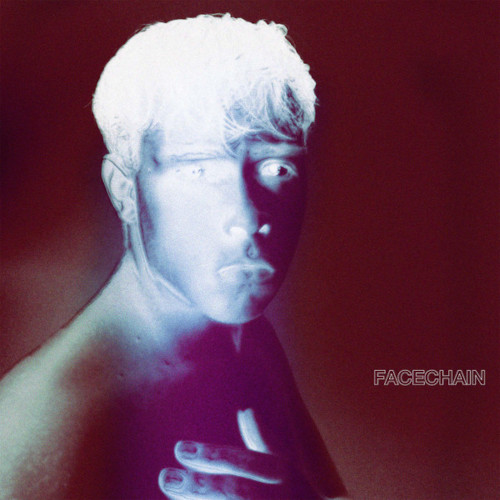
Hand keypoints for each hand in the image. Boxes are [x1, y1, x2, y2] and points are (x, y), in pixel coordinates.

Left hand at [158, 440, 321, 498]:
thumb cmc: (298, 495)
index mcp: (285, 476)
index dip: (212, 456)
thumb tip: (246, 410)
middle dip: (199, 487)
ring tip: (169, 490)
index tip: (179, 449)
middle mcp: (281, 498)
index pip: (246, 463)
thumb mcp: (286, 468)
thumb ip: (264, 441)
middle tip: (165, 477)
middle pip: (237, 492)